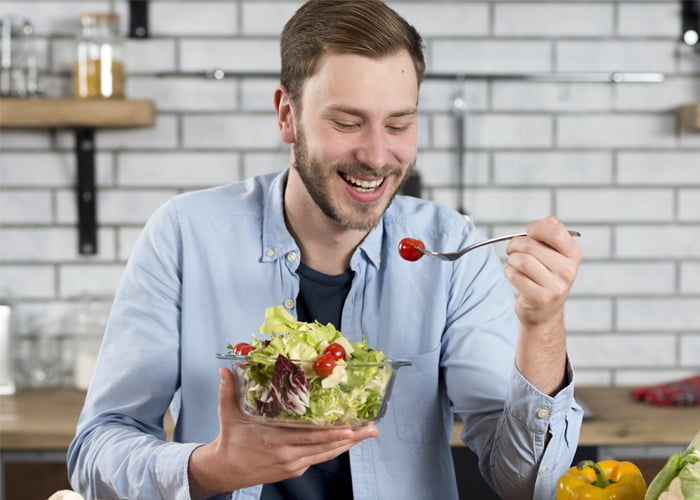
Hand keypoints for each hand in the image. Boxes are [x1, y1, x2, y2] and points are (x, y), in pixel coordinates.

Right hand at [188, 367, 377, 498]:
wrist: (225, 470)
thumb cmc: (231, 441)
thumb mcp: (228, 414)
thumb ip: (228, 390)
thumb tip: (224, 368)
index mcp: (273, 439)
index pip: (308, 436)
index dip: (331, 433)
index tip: (350, 426)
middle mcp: (287, 453)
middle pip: (325, 446)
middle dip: (351, 437)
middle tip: (371, 428)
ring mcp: (292, 463)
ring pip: (326, 454)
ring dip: (348, 445)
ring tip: (367, 434)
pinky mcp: (294, 469)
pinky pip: (319, 458)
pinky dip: (334, 450)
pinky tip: (347, 442)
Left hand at [504, 216, 580, 327]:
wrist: (545, 311)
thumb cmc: (546, 276)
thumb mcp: (555, 254)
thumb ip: (553, 233)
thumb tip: (549, 221)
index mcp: (573, 255)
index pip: (556, 232)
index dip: (536, 228)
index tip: (528, 232)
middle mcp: (568, 271)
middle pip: (530, 245)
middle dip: (515, 244)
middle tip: (512, 249)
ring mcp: (555, 286)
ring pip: (521, 260)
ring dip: (511, 258)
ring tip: (514, 262)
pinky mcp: (539, 298)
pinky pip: (514, 275)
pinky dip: (508, 272)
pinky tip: (514, 275)